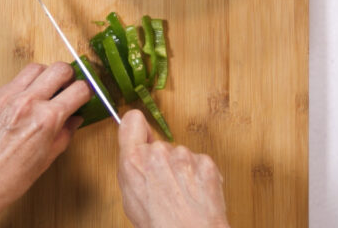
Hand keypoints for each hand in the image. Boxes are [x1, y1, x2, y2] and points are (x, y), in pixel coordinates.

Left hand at [0, 62, 91, 227]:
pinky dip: (23, 86)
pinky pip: (13, 81)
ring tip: (45, 91)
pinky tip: (24, 102)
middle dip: (69, 76)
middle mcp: (27, 103)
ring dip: (46, 76)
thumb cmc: (10, 180)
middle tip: (68, 88)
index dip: (86, 91)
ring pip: (36, 68)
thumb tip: (74, 118)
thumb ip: (65, 132)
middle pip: (59, 68)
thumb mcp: (47, 158)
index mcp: (45, 119)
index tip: (84, 94)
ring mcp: (6, 98)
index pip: (78, 90)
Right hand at [117, 110, 229, 227]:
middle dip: (162, 161)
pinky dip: (199, 177)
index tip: (143, 135)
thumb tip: (136, 158)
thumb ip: (132, 171)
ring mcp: (184, 155)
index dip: (139, 129)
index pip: (132, 121)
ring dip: (182, 170)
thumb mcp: (131, 201)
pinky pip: (199, 163)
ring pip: (180, 155)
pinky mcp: (206, 162)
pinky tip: (195, 195)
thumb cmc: (161, 227)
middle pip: (159, 145)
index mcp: (133, 161)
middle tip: (165, 186)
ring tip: (182, 196)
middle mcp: (158, 152)